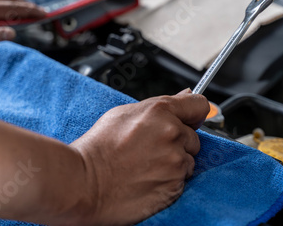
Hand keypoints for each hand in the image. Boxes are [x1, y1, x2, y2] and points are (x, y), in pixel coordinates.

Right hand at [69, 89, 209, 225]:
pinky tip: (147, 180)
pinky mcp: (174, 186)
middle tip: (151, 150)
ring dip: (174, 164)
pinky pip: (181, 182)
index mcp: (161, 111)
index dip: (194, 113)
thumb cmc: (98, 148)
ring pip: (188, 161)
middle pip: (193, 137)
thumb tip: (184, 96)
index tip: (191, 119)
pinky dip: (169, 182)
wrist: (84, 183)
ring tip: (146, 166)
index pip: (199, 105)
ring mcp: (175, 162)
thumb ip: (159, 106)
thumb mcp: (123, 114)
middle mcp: (173, 134)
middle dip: (178, 143)